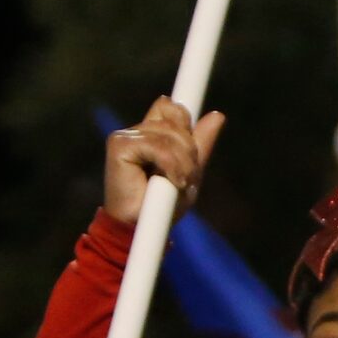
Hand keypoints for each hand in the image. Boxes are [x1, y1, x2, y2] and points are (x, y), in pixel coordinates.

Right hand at [105, 96, 225, 226]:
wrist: (142, 229)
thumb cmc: (163, 205)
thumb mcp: (189, 171)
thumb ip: (201, 145)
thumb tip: (218, 115)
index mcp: (152, 132)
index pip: (172, 108)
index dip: (185, 122)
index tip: (191, 149)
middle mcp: (137, 130)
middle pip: (176, 118)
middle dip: (190, 150)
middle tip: (186, 178)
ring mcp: (126, 136)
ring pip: (169, 134)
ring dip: (183, 162)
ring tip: (179, 183)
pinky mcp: (120, 145)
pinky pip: (158, 146)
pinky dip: (171, 165)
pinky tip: (172, 181)